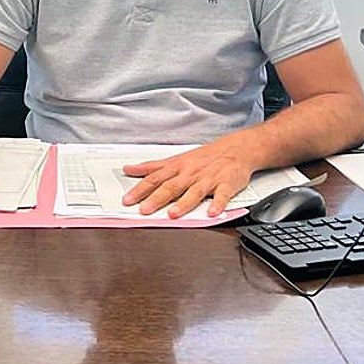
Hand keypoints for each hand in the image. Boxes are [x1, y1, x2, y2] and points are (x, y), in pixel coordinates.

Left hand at [121, 140, 256, 217]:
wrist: (236, 149)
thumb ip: (153, 167)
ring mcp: (209, 179)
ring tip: (173, 214)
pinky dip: (218, 204)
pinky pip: (222, 195)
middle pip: (172, 186)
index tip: (127, 200)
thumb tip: (130, 169)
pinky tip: (212, 212)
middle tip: (144, 210)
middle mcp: (191, 173)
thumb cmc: (205, 157)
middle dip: (157, 198)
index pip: (155, 178)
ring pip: (194, 191)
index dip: (140, 189)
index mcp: (178, 167)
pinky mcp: (227, 184)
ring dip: (184, 203)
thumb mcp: (176, 158)